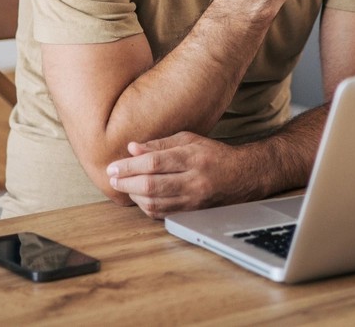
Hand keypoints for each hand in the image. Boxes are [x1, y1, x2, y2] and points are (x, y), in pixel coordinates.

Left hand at [106, 132, 249, 218]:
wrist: (242, 176)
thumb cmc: (213, 154)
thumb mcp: (189, 140)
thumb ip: (159, 144)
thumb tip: (132, 148)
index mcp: (192, 157)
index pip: (154, 163)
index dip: (130, 166)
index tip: (113, 167)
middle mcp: (193, 180)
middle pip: (151, 185)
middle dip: (126, 183)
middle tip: (112, 179)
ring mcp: (193, 200)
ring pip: (154, 203)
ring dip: (134, 196)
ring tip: (124, 186)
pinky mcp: (192, 213)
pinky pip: (162, 214)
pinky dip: (146, 207)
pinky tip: (139, 197)